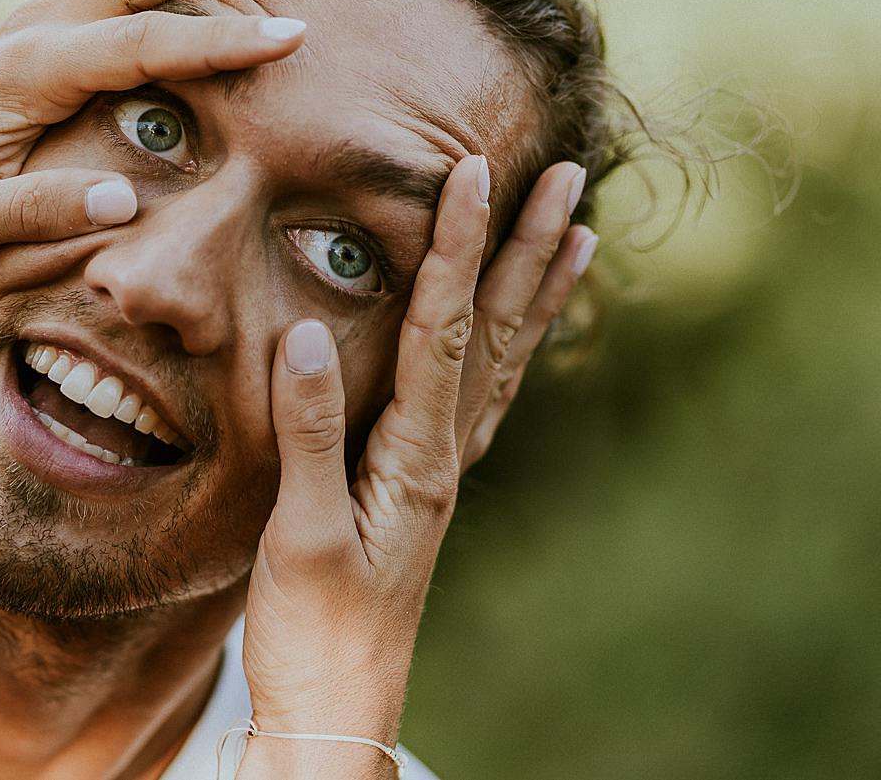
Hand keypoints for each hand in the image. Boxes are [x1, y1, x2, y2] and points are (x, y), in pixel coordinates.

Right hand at [237, 157, 596, 773]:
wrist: (336, 710)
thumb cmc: (313, 630)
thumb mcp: (303, 535)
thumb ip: (310, 434)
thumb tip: (304, 334)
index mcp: (415, 458)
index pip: (441, 329)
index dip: (454, 246)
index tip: (471, 171)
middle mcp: (443, 458)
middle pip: (495, 333)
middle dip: (528, 249)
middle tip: (568, 175)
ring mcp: (438, 474)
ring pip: (502, 361)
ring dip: (536, 291)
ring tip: (578, 233)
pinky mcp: (420, 491)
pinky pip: (483, 399)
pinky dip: (509, 348)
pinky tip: (516, 332)